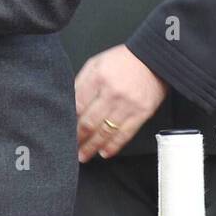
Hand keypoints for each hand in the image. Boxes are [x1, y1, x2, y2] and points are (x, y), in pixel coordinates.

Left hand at [74, 44, 168, 161]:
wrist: (153, 59)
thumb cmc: (122, 61)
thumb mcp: (95, 64)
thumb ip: (82, 82)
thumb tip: (70, 102)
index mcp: (97, 78)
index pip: (77, 105)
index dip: (69, 120)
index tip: (63, 130)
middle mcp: (111, 93)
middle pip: (89, 121)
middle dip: (78, 138)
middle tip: (70, 148)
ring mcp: (127, 105)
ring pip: (106, 131)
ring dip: (93, 146)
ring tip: (84, 156)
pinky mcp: (142, 113)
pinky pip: (125, 134)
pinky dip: (114, 145)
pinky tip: (104, 152)